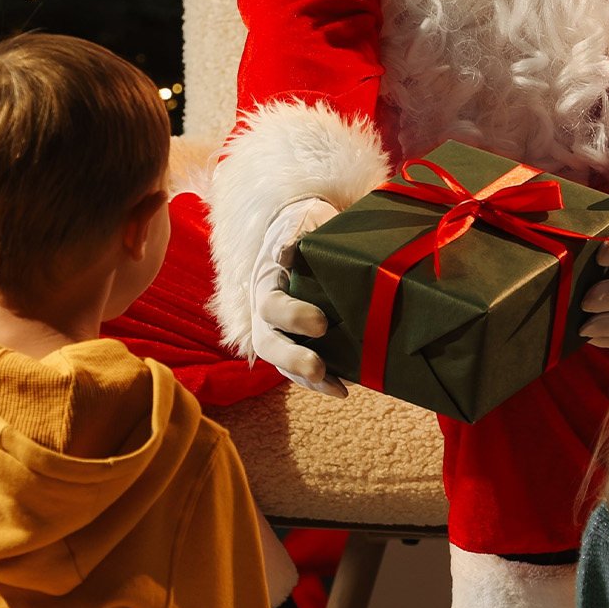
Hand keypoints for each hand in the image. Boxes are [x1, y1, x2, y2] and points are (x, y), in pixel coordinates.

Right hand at [250, 197, 342, 394]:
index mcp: (268, 276)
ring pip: (279, 359)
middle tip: (319, 363)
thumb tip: (289, 249)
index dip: (292, 315)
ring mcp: (277, 327)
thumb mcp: (309, 218)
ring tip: (334, 386)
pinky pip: (297, 368)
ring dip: (304, 375)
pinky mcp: (294, 340)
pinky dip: (321, 381)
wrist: (304, 232)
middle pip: (268, 339)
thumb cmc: (310, 224)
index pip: (271, 302)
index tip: (321, 322)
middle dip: (292, 355)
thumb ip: (302, 230)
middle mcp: (264, 306)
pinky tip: (344, 390)